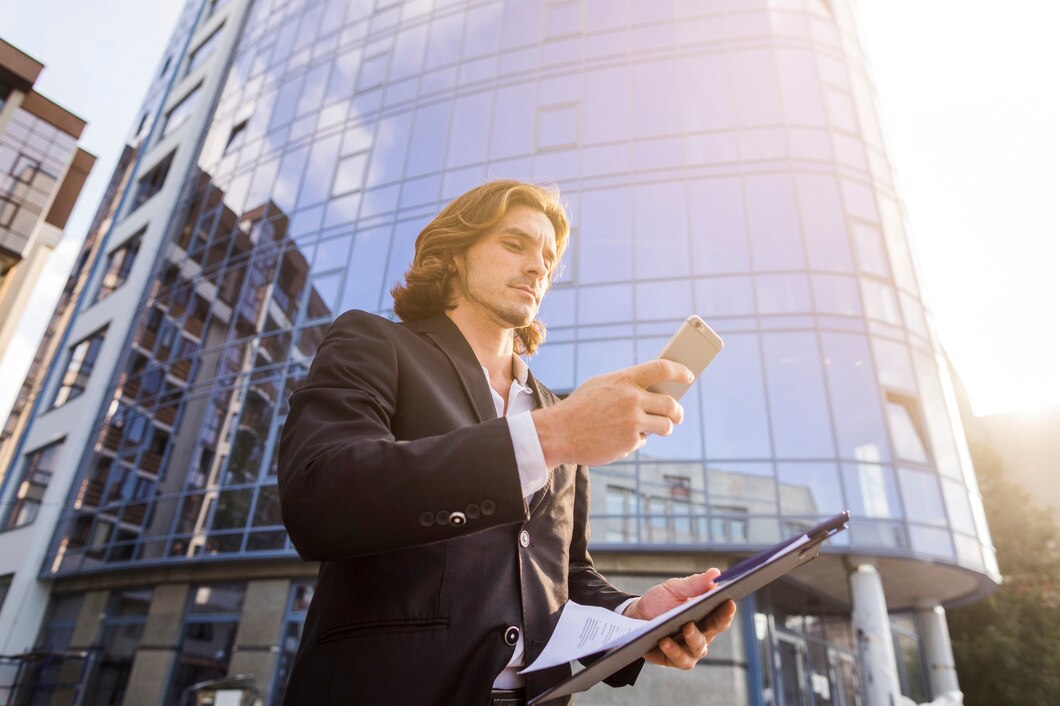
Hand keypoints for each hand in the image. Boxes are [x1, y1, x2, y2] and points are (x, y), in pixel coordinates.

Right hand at [532, 359, 690, 466]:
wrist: (559, 433)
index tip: (688, 375)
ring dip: (664, 427)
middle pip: (671, 404)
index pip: (663, 368)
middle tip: (677, 414)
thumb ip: (626, 386)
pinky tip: (619, 438)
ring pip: (665, 426)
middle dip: (677, 412)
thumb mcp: (601, 386)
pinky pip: (643, 441)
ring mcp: (633, 422)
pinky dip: (635, 440)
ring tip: (656, 428)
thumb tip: (654, 391)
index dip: (680, 371)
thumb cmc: (580, 407)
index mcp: (625, 379)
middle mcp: (632, 399)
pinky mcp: (630, 442)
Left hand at [622, 569, 736, 669]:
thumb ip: (695, 584)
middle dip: (716, 623)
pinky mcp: (673, 659)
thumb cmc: (659, 602)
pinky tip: (664, 640)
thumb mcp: (674, 589)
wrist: (635, 617)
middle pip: (714, 631)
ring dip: (694, 638)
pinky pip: (679, 659)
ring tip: (686, 627)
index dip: (727, 610)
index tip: (730, 602)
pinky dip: (673, 650)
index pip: (721, 615)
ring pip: (699, 648)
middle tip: (714, 615)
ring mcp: (689, 649)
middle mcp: (701, 634)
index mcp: (706, 616)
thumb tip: (716, 573)